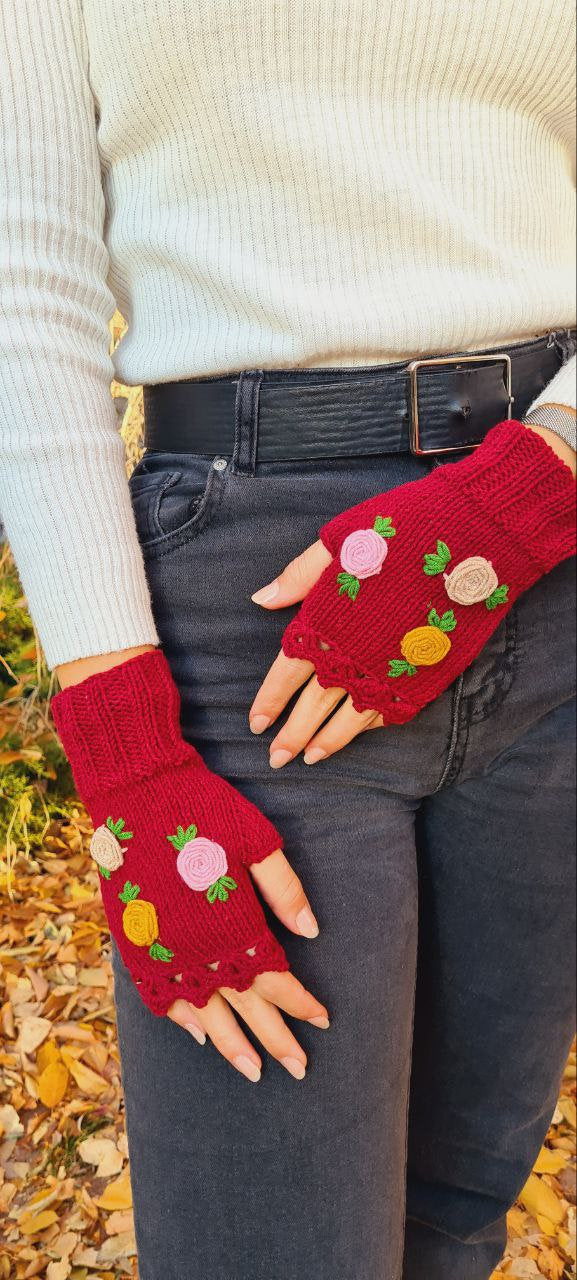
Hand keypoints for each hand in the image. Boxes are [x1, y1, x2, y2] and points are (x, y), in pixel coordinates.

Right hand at [52, 650, 328, 1081]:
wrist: (136, 790)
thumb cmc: (203, 809)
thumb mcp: (256, 840)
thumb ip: (284, 889)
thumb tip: (312, 932)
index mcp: (233, 923)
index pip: (275, 980)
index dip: (300, 1003)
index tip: (324, 1020)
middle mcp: (198, 947)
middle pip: (244, 1007)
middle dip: (275, 1038)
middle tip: (299, 1069)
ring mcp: (163, 948)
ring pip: (202, 1013)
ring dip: (230, 1043)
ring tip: (252, 1069)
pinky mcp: (136, 941)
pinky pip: (160, 994)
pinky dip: (181, 1018)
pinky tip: (199, 1034)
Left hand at [249, 420, 575, 766]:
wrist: (471, 540)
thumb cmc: (401, 530)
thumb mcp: (340, 542)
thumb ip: (299, 576)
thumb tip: (260, 598)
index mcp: (324, 624)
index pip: (285, 675)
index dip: (269, 701)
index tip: (255, 724)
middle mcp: (352, 656)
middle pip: (312, 707)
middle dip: (291, 735)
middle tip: (275, 759)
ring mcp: (389, 673)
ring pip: (349, 720)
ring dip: (327, 742)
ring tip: (311, 759)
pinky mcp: (422, 679)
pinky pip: (390, 712)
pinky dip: (370, 727)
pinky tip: (358, 734)